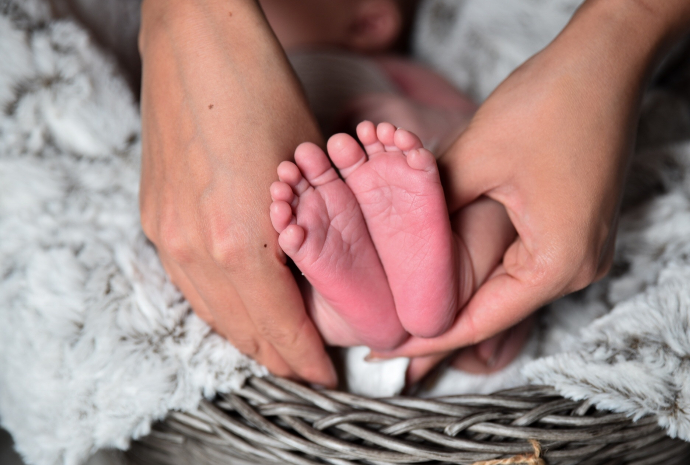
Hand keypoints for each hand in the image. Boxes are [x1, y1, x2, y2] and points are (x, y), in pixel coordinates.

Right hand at [139, 0, 335, 385]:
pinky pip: (187, 282)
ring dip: (244, 337)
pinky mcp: (153, 215)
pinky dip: (217, 305)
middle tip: (305, 374)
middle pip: (240, 328)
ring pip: (208, 310)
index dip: (304, 357)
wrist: (198, 43)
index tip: (324, 377)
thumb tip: (323, 273)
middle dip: (277, 357)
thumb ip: (311, 231)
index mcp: (241, 240)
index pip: (279, 324)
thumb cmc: (262, 92)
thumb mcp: (307, 169)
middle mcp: (194, 247)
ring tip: (275, 352)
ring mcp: (166, 232)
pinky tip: (237, 308)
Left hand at [382, 0, 689, 366]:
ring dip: (461, 291)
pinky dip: (484, 267)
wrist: (606, 61)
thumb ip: (434, 208)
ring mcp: (583, 247)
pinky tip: (448, 267)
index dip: (427, 338)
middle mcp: (579, 267)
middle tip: (386, 331)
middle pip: (495, 310)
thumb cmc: (551, 103)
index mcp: (559, 263)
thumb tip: (396, 239)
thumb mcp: (475, 158)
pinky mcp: (576, 226)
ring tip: (408, 302)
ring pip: (508, 286)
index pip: (480, 321)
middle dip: (440, 319)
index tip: (384, 351)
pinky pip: (523, 261)